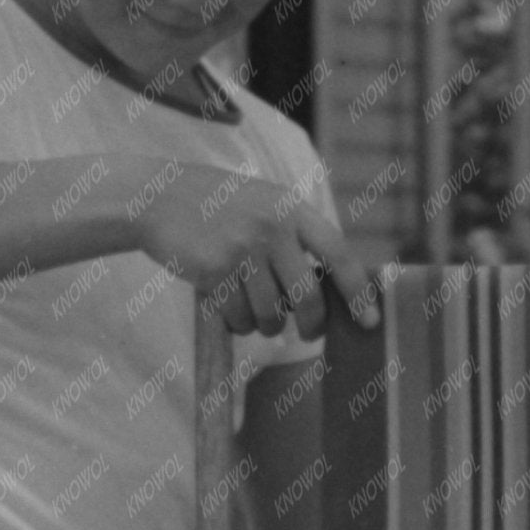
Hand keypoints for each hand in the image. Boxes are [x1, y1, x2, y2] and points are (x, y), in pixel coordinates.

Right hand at [138, 164, 380, 338]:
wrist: (159, 196)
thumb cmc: (220, 208)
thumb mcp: (266, 206)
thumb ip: (298, 238)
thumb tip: (333, 293)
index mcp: (292, 209)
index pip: (339, 255)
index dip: (359, 293)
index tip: (370, 321)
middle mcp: (272, 227)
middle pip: (308, 299)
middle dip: (312, 326)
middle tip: (308, 332)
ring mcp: (243, 249)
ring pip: (271, 315)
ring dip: (265, 324)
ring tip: (251, 306)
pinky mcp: (215, 270)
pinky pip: (239, 318)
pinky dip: (237, 322)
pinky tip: (225, 302)